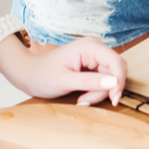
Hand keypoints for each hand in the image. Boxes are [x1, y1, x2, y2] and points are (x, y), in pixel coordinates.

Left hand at [0, 37, 127, 106]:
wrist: (29, 73)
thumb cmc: (41, 75)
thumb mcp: (64, 81)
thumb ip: (90, 81)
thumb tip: (115, 82)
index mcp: (89, 46)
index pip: (116, 62)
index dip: (119, 81)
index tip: (114, 100)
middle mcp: (95, 48)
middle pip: (115, 71)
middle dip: (106, 89)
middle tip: (86, 101)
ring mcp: (95, 56)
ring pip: (111, 77)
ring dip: (100, 92)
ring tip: (82, 99)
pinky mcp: (94, 64)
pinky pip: (105, 79)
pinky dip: (97, 91)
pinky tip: (83, 95)